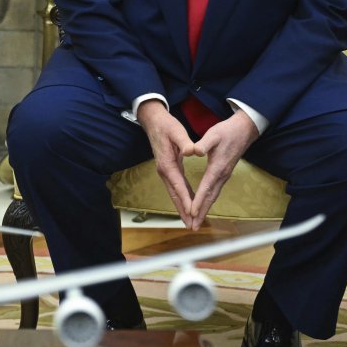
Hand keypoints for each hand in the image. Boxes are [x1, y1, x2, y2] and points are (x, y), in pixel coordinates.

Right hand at [136, 99, 196, 227]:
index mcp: (167, 163)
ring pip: (174, 193)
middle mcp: (164, 171)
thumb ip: (184, 142)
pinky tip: (188, 204)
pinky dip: (182, 197)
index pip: (179, 185)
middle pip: (174, 195)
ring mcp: (165, 171)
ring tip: (190, 221)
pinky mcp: (167, 169)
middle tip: (191, 226)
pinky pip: (175, 187)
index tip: (193, 212)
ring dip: (182, 207)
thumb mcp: (177, 131)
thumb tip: (192, 151)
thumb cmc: (166, 125)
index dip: (187, 199)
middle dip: (183, 211)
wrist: (153, 121)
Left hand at [187, 110, 258, 228]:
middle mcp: (222, 175)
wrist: (244, 130)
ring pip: (213, 196)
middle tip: (193, 226)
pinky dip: (208, 201)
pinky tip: (203, 206)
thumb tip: (195, 151)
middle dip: (201, 212)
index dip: (198, 200)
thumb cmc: (227, 132)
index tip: (191, 212)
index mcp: (217, 167)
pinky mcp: (223, 174)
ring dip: (204, 209)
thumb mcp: (213, 134)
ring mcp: (224, 175)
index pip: (206, 187)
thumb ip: (203, 144)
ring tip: (196, 221)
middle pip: (210, 197)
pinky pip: (215, 191)